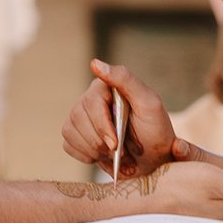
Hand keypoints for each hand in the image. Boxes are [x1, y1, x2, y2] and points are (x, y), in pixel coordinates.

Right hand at [61, 58, 175, 176]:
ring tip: (114, 154)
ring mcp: (80, 116)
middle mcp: (89, 98)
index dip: (102, 126)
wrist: (154, 159)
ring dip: (94, 150)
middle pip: (78, 118)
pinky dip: (86, 155)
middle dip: (100, 142)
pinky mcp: (75, 134)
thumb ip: (125, 79)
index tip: (115, 144)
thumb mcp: (149, 102)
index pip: (92, 102)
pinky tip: (103, 156)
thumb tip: (94, 63)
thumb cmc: (155, 130)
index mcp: (106, 87)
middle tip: (122, 151)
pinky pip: (67, 144)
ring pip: (70, 131)